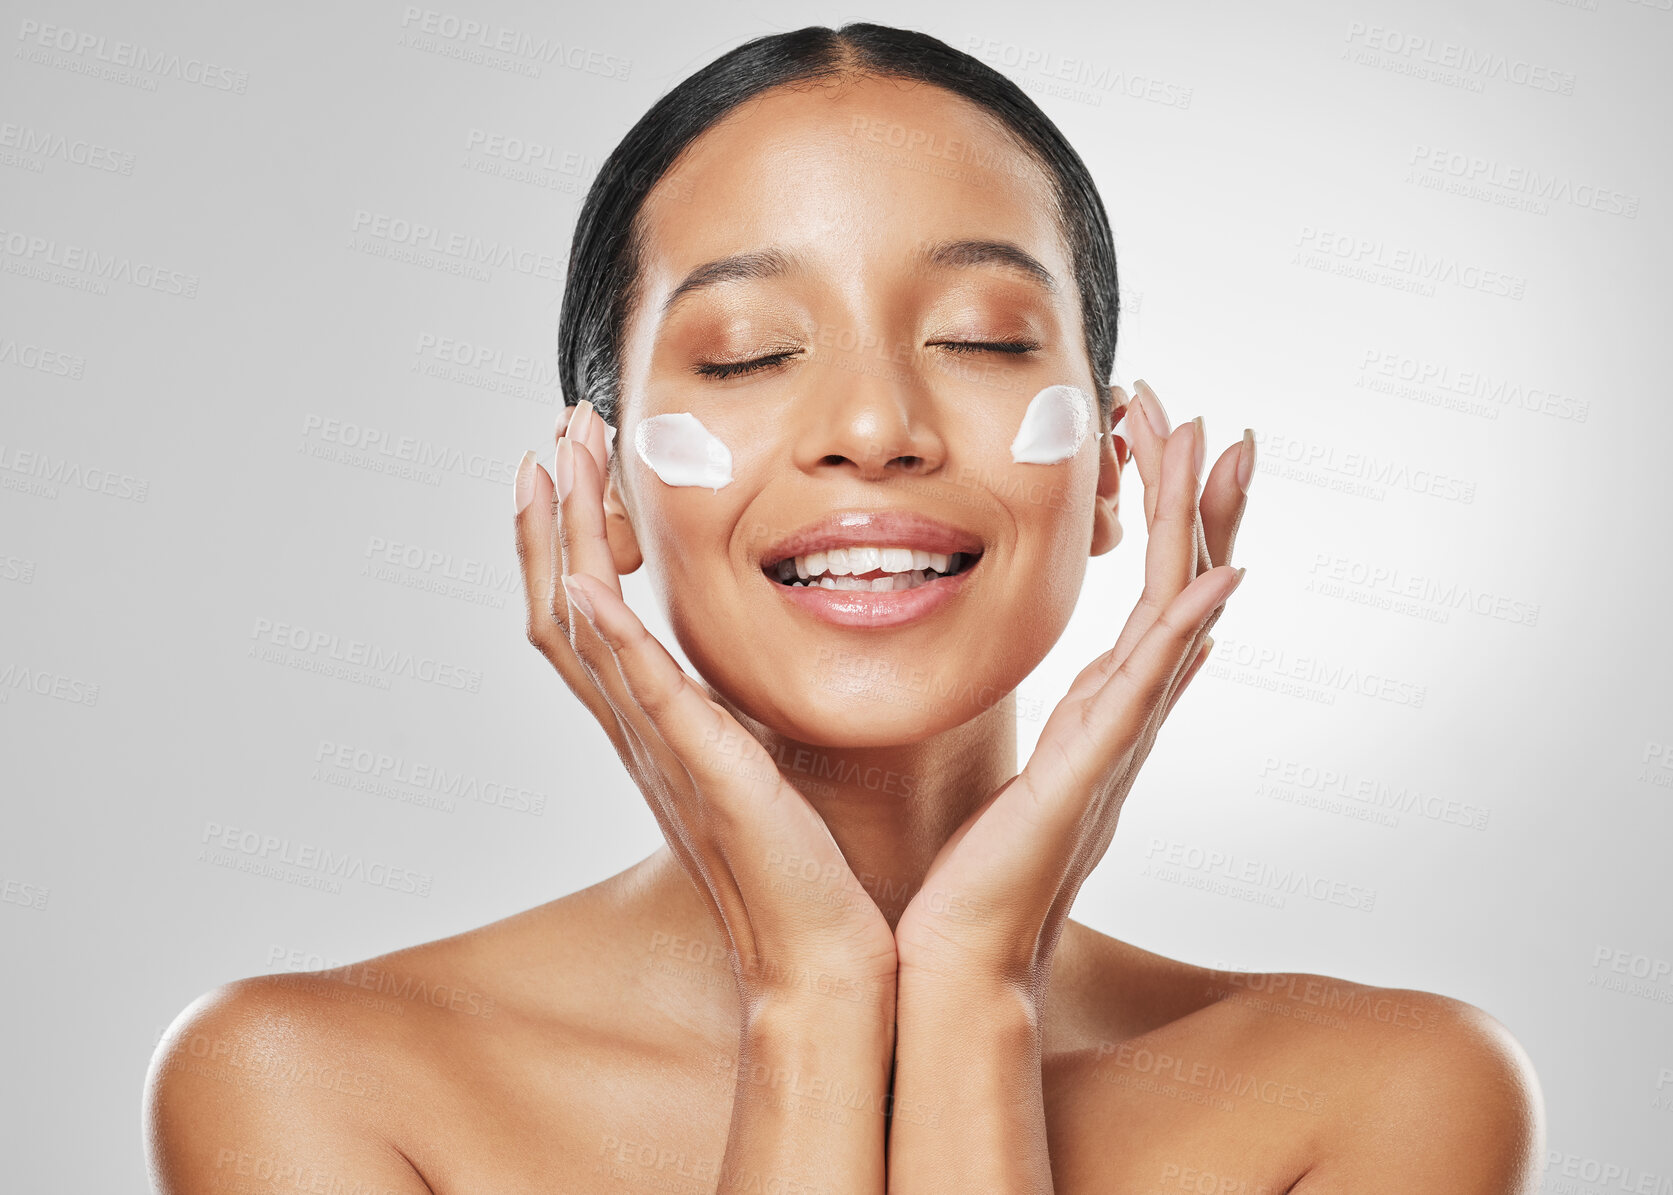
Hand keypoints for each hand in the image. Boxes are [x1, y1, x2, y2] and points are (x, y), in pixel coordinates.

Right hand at [512, 402, 898, 1012]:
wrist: (825, 956)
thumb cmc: (806, 869)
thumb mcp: (766, 763)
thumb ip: (745, 711)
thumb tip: (761, 659)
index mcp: (656, 731)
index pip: (585, 621)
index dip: (563, 542)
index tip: (564, 466)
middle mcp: (641, 737)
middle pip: (560, 610)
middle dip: (549, 517)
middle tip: (551, 433)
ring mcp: (663, 752)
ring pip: (582, 632)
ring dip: (562, 542)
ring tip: (555, 459)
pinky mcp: (706, 771)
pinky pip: (642, 692)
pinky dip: (609, 634)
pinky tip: (586, 576)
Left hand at [892, 380, 1252, 992]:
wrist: (955, 956)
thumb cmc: (973, 876)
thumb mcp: (1020, 776)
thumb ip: (1060, 726)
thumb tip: (1091, 685)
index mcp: (1099, 714)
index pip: (1150, 596)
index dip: (1169, 519)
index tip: (1164, 440)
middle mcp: (1123, 721)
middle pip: (1179, 587)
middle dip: (1195, 498)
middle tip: (1207, 414)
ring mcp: (1117, 744)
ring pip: (1174, 613)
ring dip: (1200, 527)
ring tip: (1220, 445)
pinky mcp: (1092, 772)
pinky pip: (1148, 685)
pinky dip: (1186, 627)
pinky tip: (1220, 572)